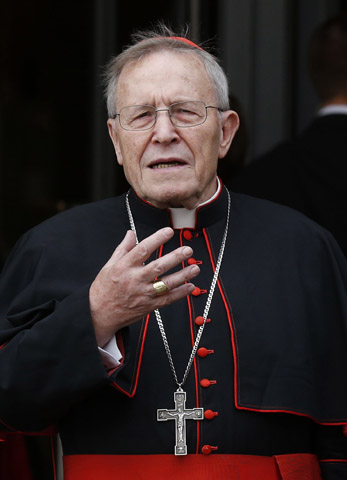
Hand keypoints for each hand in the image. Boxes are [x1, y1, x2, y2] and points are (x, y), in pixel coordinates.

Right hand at [89, 227, 199, 345]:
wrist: (98, 314)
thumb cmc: (103, 289)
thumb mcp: (109, 265)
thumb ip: (123, 249)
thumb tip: (131, 233)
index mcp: (124, 267)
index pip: (142, 249)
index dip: (157, 239)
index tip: (169, 232)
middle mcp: (134, 280)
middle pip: (158, 267)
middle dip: (175, 258)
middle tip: (188, 250)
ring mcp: (142, 294)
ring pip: (165, 284)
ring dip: (182, 276)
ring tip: (195, 268)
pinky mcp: (148, 306)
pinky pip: (166, 299)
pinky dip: (180, 294)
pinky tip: (190, 286)